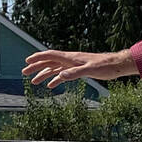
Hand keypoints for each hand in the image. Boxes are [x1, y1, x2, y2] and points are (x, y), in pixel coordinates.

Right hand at [22, 48, 137, 88]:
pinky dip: (56, 79)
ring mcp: (74, 65)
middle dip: (36, 67)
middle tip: (24, 73)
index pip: (50, 55)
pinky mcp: (79, 70)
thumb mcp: (90, 70)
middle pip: (49, 62)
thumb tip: (60, 75)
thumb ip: (75, 73)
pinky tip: (51, 86)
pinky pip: (64, 74)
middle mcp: (70, 60)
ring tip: (34, 82)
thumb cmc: (105, 66)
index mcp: (71, 57)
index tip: (27, 61)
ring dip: (44, 74)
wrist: (117, 65)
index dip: (38, 58)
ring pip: (55, 68)